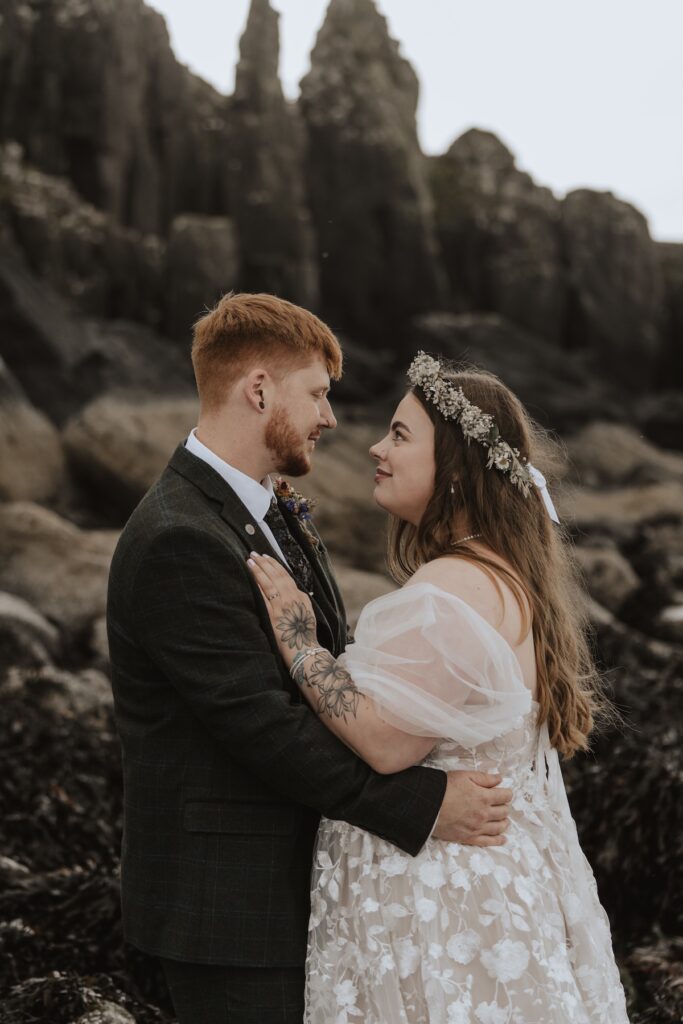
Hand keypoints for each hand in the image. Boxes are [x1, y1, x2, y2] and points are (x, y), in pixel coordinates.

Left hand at [247, 553, 316, 668]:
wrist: (305, 650)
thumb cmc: (305, 635)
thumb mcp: (306, 613)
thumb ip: (300, 601)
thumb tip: (294, 592)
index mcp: (301, 596)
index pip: (286, 576)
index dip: (275, 565)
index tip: (267, 557)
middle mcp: (292, 598)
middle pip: (277, 575)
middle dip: (265, 563)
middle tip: (255, 553)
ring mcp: (283, 605)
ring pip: (269, 582)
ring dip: (259, 570)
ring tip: (250, 560)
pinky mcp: (274, 615)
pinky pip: (264, 596)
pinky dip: (257, 584)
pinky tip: (251, 576)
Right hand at [432, 771, 511, 846]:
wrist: (427, 806)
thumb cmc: (444, 788)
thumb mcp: (464, 776)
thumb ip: (484, 778)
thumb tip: (500, 779)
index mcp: (484, 797)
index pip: (505, 796)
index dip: (507, 793)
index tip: (504, 792)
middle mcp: (484, 814)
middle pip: (504, 812)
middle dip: (504, 806)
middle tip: (500, 804)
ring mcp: (477, 828)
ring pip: (499, 827)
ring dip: (504, 822)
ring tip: (504, 820)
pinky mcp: (469, 838)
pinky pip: (489, 842)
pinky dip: (498, 840)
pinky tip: (503, 838)